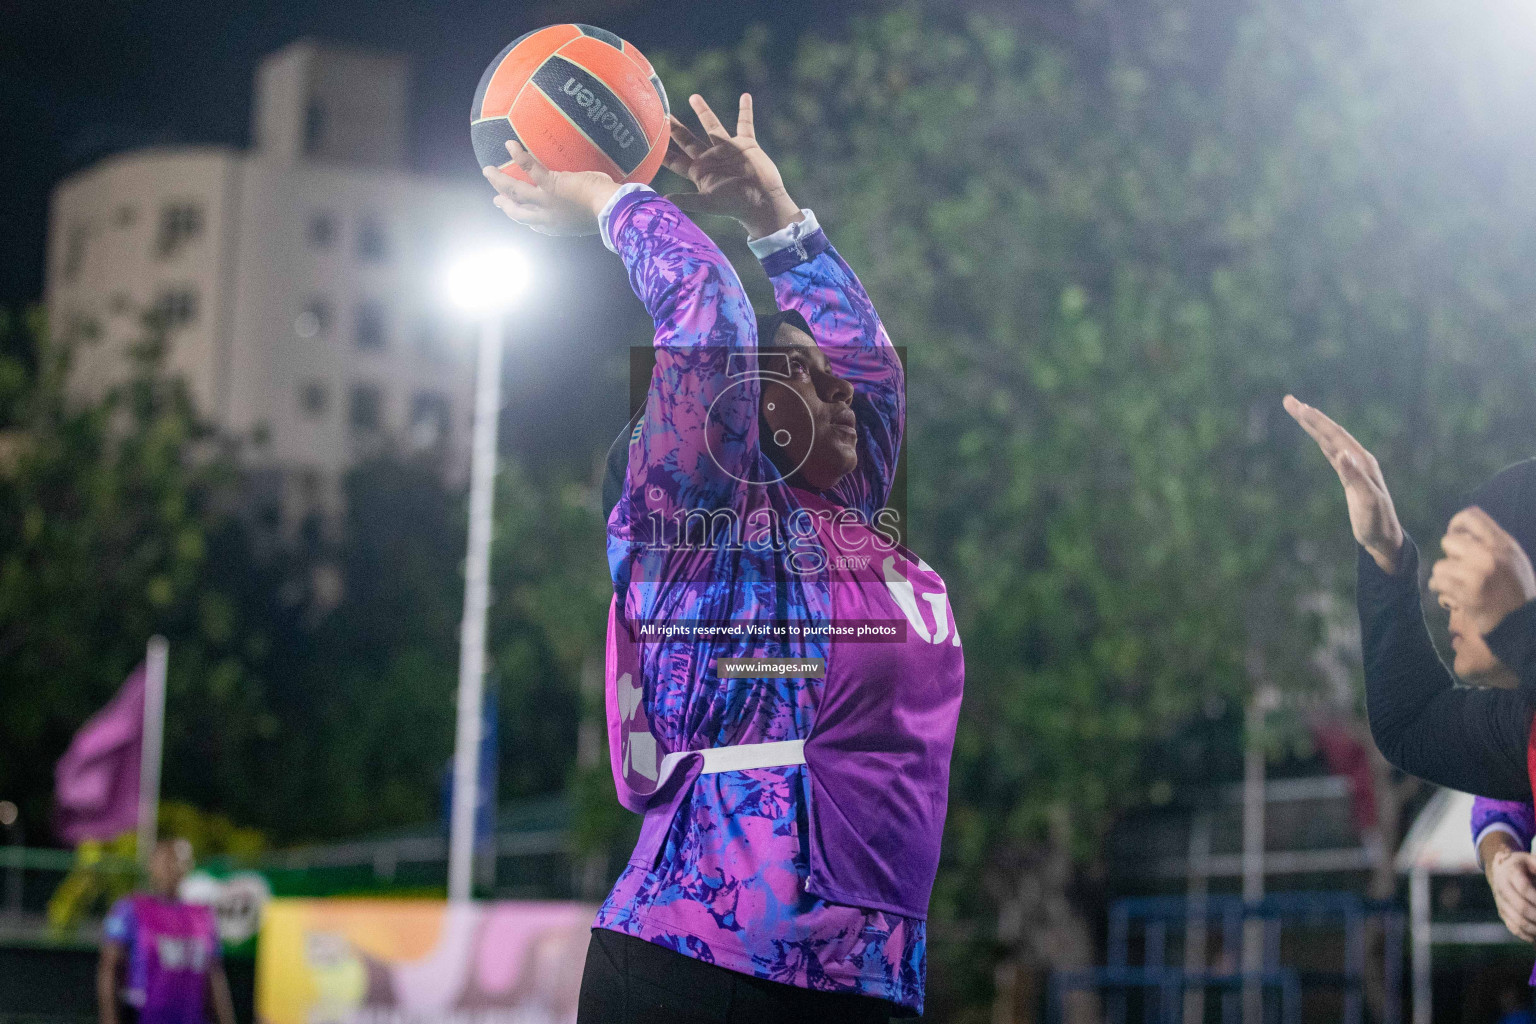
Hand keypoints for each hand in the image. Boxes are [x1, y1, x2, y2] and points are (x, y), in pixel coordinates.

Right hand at [483, 140, 618, 236]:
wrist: (610, 210)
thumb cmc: (606, 212)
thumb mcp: (589, 216)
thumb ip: (580, 210)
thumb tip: (586, 197)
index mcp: (557, 226)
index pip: (534, 224)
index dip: (522, 218)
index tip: (514, 212)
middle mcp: (547, 217)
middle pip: (518, 212)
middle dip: (504, 204)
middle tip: (494, 198)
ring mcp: (547, 201)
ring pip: (515, 192)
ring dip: (499, 181)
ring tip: (488, 170)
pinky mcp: (551, 185)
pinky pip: (530, 168)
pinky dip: (518, 156)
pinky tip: (509, 144)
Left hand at [664, 93, 800, 238]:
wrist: (762, 202)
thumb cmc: (734, 205)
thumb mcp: (708, 202)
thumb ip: (686, 200)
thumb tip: (662, 200)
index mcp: (699, 171)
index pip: (675, 159)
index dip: (662, 150)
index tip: (648, 138)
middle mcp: (710, 158)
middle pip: (687, 139)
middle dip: (675, 128)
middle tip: (662, 112)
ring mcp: (727, 150)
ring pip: (712, 126)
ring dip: (703, 111)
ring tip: (693, 96)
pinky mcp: (746, 145)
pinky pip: (745, 124)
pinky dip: (746, 110)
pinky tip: (745, 96)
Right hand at [1283, 395, 1404, 573]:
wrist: (1385, 539)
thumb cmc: (1376, 523)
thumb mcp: (1367, 501)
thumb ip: (1355, 476)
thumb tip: (1342, 453)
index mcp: (1363, 461)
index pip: (1335, 435)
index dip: (1316, 420)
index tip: (1298, 407)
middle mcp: (1360, 459)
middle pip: (1332, 432)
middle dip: (1310, 416)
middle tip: (1289, 401)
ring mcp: (1356, 466)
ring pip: (1331, 439)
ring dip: (1314, 425)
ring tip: (1297, 411)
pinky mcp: (1350, 476)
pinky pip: (1332, 451)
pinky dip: (1322, 440)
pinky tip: (1316, 436)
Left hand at [1428, 506, 1535, 636]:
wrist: (1523, 620)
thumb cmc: (1515, 588)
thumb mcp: (1512, 557)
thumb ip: (1490, 541)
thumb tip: (1461, 530)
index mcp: (1502, 543)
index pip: (1470, 516)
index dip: (1456, 525)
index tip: (1457, 538)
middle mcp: (1490, 555)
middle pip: (1448, 541)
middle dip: (1450, 556)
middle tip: (1460, 568)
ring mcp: (1477, 575)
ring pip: (1439, 566)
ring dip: (1444, 578)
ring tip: (1458, 586)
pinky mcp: (1467, 594)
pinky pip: (1438, 585)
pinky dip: (1442, 592)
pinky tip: (1454, 597)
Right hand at [1488, 848, 1535, 941]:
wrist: (1499, 869)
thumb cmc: (1523, 865)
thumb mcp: (1531, 860)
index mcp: (1510, 872)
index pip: (1524, 888)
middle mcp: (1502, 888)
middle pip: (1521, 907)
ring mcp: (1501, 902)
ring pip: (1517, 920)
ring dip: (1535, 928)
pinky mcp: (1502, 913)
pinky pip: (1514, 928)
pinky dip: (1529, 935)